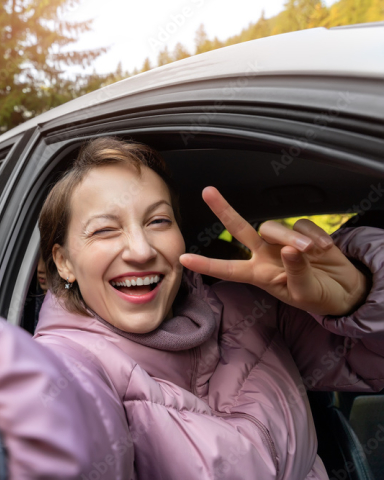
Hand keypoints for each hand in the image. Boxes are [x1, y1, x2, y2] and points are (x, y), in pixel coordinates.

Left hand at [179, 187, 368, 315]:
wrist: (344, 290)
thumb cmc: (317, 296)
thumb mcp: (304, 293)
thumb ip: (296, 272)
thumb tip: (291, 250)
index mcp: (258, 275)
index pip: (228, 269)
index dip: (206, 265)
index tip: (183, 259)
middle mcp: (265, 255)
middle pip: (240, 229)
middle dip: (224, 210)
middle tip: (207, 192)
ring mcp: (282, 242)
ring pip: (275, 228)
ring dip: (292, 237)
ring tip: (312, 252)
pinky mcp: (303, 231)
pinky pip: (303, 225)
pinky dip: (315, 236)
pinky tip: (325, 249)